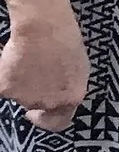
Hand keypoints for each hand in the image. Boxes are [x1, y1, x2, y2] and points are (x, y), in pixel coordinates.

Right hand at [0, 1, 88, 130]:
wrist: (43, 28)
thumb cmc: (64, 40)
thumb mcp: (78, 68)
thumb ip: (66, 87)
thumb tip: (58, 95)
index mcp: (72, 98)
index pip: (59, 123)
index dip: (46, 120)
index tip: (36, 113)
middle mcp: (49, 103)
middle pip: (36, 106)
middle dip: (33, 93)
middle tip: (32, 73)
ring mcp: (26, 98)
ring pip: (18, 95)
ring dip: (20, 82)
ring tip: (27, 60)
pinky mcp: (5, 90)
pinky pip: (2, 87)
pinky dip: (3, 76)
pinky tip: (11, 60)